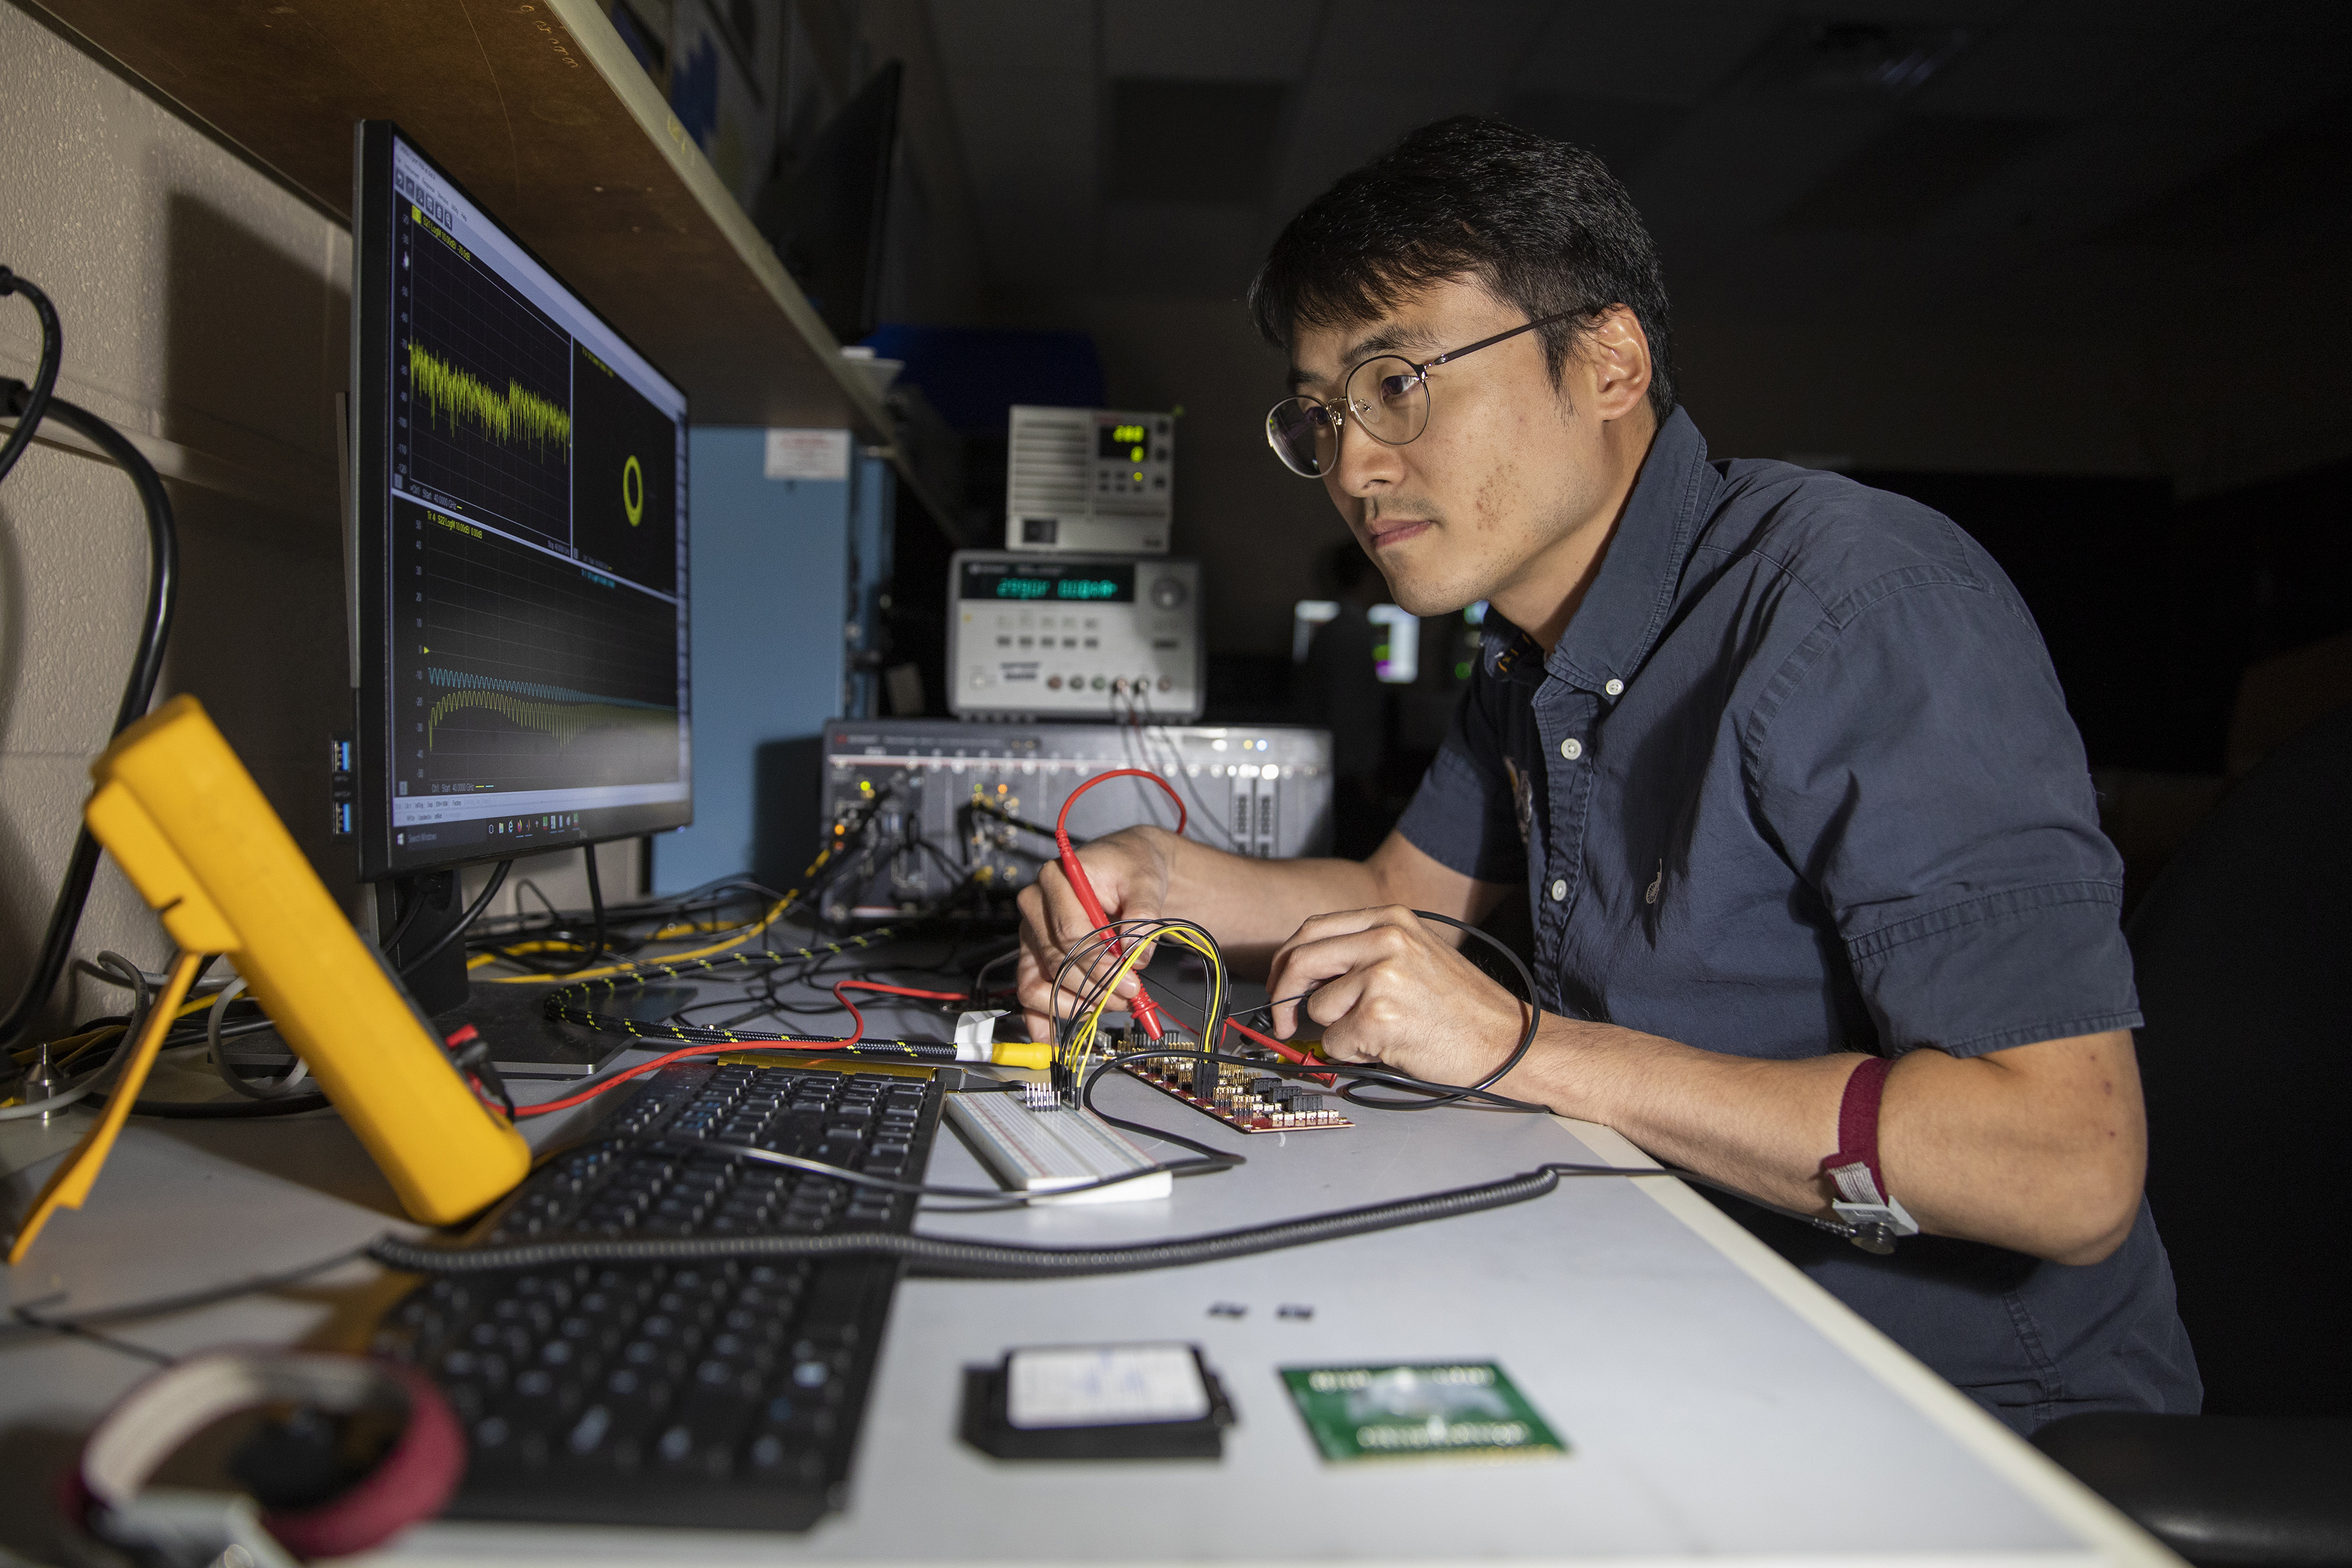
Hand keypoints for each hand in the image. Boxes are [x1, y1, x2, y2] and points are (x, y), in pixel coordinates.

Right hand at [1014, 826, 1174, 1041]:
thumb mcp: (1145, 881)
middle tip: (1129, 995)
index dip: (1101, 964)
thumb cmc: (1131, 869)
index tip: (1132, 981)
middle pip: (1056, 962)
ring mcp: (1031, 934)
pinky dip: (1040, 1017)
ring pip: (1036, 984)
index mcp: (1056, 879)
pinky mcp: (1033, 956)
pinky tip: (1052, 1038)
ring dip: (1074, 1004)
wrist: (1125, 868)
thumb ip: (1143, 914)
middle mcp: (1035, 906)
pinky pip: (1029, 991)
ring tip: (1110, 1003)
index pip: (1070, 933)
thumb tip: (1135, 953)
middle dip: (1094, 987)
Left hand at [1265, 906, 1527, 1089]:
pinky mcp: (1378, 1016)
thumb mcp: (1414, 955)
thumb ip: (1364, 954)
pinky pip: (1333, 1042)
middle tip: (1284, 1022)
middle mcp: (1385, 939)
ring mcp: (1381, 976)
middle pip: (1300, 959)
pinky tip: (1389, 1047)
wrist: (1506, 1040)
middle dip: (1283, 995)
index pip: (1312, 929)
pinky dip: (1352, 1053)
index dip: (1287, 961)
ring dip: (1337, 1030)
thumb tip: (1304, 975)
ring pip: (1317, 1007)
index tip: (1281, 984)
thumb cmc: (1462, 1007)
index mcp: (1391, 919)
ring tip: (1380, 1032)